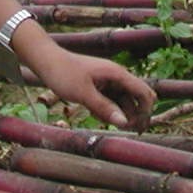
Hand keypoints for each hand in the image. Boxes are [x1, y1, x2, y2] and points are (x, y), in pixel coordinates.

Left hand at [29, 48, 153, 131]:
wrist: (46, 61)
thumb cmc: (64, 73)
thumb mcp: (83, 94)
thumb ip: (104, 108)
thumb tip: (124, 123)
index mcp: (117, 74)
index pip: (143, 92)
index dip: (146, 110)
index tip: (138, 128)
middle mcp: (116, 77)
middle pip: (137, 98)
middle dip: (135, 115)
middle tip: (125, 130)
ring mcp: (108, 82)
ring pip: (123, 102)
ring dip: (118, 115)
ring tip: (99, 119)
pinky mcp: (100, 87)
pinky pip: (111, 102)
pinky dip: (107, 111)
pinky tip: (94, 114)